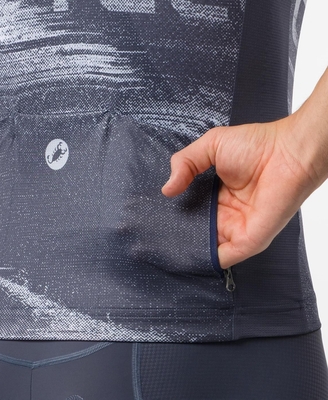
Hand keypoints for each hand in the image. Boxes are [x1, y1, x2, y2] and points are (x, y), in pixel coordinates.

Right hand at [162, 115, 318, 268]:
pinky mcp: (248, 240)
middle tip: (152, 238)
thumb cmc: (255, 145)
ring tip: (162, 251)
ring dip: (188, 249)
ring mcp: (236, 228)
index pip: (190, 209)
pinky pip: (224, 257)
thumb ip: (185, 163)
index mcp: (215, 193)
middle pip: (196, 230)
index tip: (151, 216)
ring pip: (206, 246)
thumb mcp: (211, 146)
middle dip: (176, 234)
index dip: (172, 212)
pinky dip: (206, 260)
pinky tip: (185, 258)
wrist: (288, 152)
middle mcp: (224, 213)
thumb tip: (166, 190)